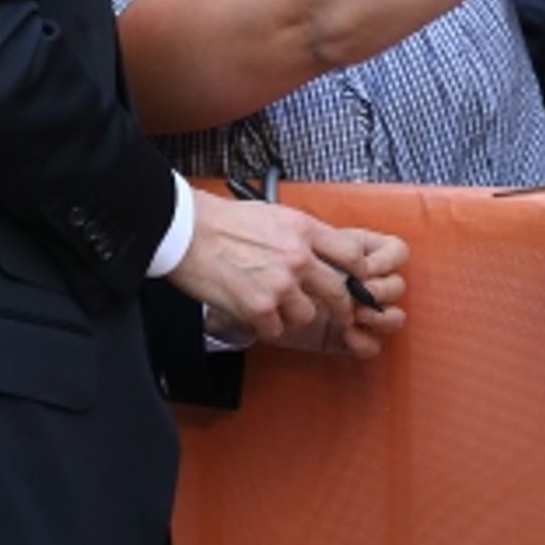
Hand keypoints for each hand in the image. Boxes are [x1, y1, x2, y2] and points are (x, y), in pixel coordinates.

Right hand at [171, 191, 408, 343]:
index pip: (352, 256)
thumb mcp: (274, 214)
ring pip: (306, 315)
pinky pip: (275, 329)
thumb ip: (302, 236)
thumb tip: (321, 254)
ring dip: (291, 315)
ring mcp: (279, 284)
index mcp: (304, 230)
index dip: (358, 274)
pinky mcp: (259, 307)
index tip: (354, 283)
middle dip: (340, 308)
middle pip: (339, 292)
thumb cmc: (223, 221)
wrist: (187, 231)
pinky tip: (250, 311)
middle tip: (337, 315)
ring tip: (271, 304)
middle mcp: (297, 257)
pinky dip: (264, 325)